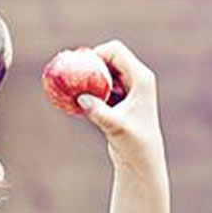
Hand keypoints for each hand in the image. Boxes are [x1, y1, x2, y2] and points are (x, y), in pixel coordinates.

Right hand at [78, 40, 163, 169]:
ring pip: (103, 72)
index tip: (79, 68)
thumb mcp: (116, 127)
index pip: (116, 51)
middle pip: (108, 58)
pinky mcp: (120, 100)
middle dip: (89, 64)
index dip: (96, 54)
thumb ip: (99, 112)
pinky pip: (101, 86)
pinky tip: (76, 101)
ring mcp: (128, 89)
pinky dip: (88, 90)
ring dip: (88, 78)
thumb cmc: (134, 144)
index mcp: (141, 78)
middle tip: (70, 74)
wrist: (142, 161)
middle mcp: (136, 79)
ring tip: (71, 88)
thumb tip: (81, 99)